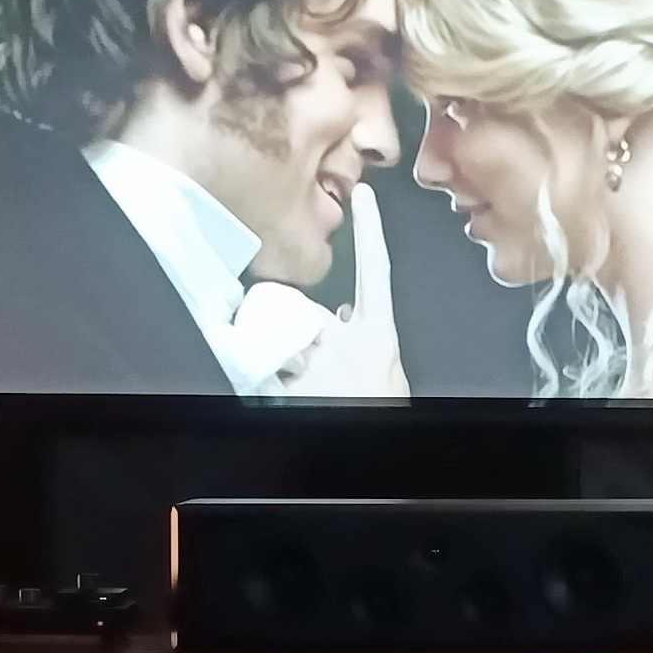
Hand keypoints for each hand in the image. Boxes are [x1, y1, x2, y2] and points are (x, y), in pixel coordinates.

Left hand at [276, 184, 407, 397]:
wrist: (377, 456)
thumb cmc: (380, 407)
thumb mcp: (385, 369)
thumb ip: (363, 336)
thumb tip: (341, 315)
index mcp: (377, 336)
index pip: (376, 274)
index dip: (371, 233)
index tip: (364, 196)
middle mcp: (345, 344)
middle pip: (308, 311)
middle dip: (298, 328)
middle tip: (304, 355)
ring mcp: (316, 366)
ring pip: (283, 339)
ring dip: (283, 356)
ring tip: (298, 380)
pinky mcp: (290, 390)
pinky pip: (267, 373)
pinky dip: (269, 382)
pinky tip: (288, 396)